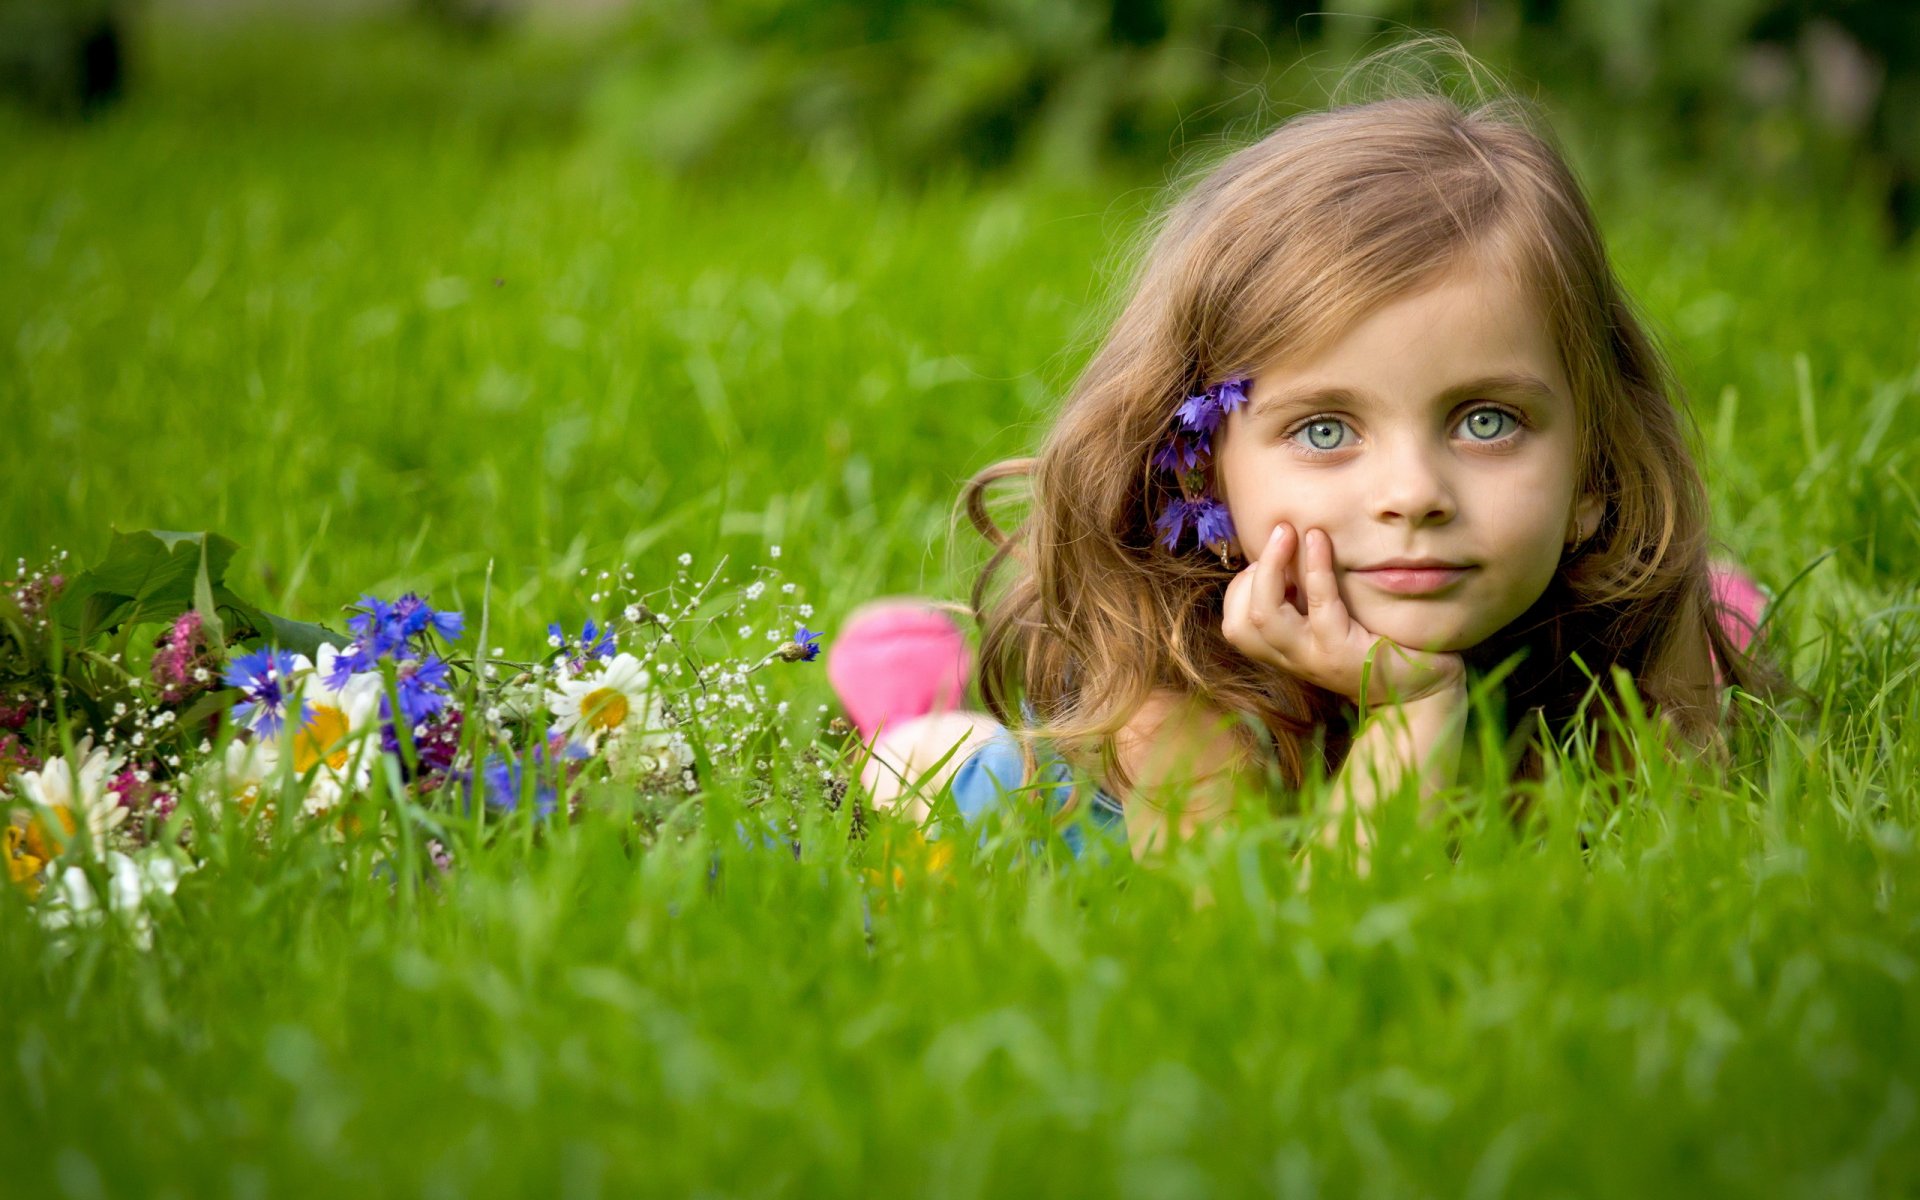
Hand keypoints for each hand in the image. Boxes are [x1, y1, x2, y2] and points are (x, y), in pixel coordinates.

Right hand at [1222, 524, 1464, 707]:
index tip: (1270, 564)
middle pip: (1241, 623)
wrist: (1422, 691)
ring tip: (1288, 532)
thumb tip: (1294, 557)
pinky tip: (1320, 540)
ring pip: (1264, 617)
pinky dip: (1316, 567)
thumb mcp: (1335, 626)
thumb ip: (1310, 603)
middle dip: (1248, 573)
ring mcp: (1314, 657)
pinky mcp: (1342, 652)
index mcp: (1286, 651)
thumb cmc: (1382, 649)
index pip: (1237, 626)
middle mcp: (1293, 658)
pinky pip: (1319, 605)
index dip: (1241, 589)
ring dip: (1270, 567)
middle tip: (1278, 532)